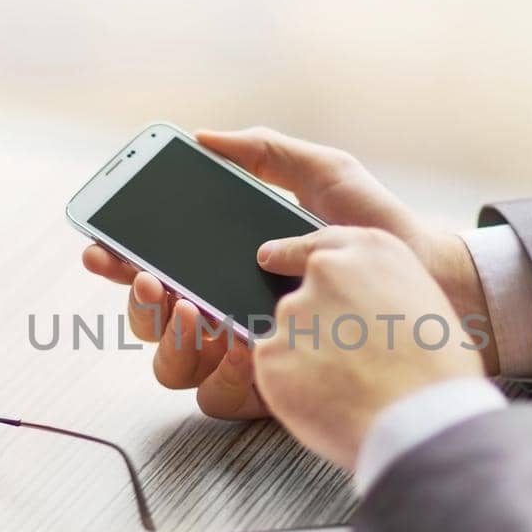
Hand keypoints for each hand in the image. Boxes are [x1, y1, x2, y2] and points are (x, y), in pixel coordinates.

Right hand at [81, 127, 495, 418]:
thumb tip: (202, 137)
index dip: (118, 262)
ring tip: (198, 309)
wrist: (428, 279)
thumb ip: (264, 152)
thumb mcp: (322, 173)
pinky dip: (222, 370)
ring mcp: (245, 354)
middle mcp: (226, 313)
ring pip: (173, 365)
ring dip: (173, 338)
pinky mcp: (272, 387)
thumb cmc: (377, 231)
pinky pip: (222, 394)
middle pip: (151, 322)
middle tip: (152, 280)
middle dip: (140, 303)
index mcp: (226, 265)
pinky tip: (239, 342)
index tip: (103, 247)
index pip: (154, 268)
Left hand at [252, 226, 484, 467]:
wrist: (424, 418)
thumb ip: (380, 294)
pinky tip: (328, 404)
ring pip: (287, 339)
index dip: (296, 257)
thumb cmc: (439, 371)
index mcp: (370, 249)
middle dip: (315, 330)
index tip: (273, 260)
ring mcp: (294, 311)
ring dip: (305, 362)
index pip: (318, 245)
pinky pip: (274, 373)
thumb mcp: (425, 303)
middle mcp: (326, 270)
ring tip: (348, 390)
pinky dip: (292, 390)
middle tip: (348, 365)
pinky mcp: (271, 353)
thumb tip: (359, 313)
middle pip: (300, 298)